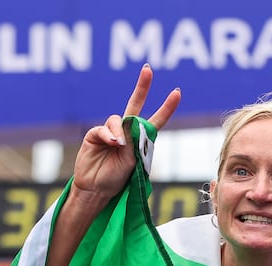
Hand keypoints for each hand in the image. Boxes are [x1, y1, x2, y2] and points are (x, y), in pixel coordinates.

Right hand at [72, 64, 180, 205]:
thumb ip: (132, 144)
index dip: (166, 107)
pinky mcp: (94, 135)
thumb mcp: (134, 162)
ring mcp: (110, 132)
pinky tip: (112, 142)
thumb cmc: (118, 179)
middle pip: (135, 104)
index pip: (155, 120)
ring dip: (120, 131)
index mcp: (140, 139)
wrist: (97, 190)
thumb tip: (122, 129)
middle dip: (142, 86)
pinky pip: (103, 128)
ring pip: (118, 119)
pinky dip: (109, 134)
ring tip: (118, 146)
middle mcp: (126, 132)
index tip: (177, 93)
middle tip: (148, 70)